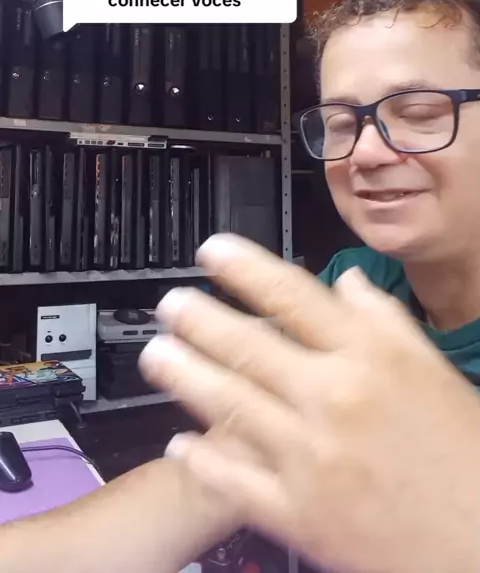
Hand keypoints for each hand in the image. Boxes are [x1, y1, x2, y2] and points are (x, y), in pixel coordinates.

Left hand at [140, 234, 479, 572]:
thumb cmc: (463, 452)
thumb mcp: (432, 370)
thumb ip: (384, 319)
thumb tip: (344, 283)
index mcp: (370, 358)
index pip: (294, 297)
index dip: (246, 268)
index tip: (213, 251)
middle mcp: (334, 398)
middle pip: (249, 346)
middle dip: (200, 319)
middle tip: (170, 304)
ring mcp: (311, 457)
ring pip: (230, 405)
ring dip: (184, 375)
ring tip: (157, 354)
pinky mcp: (299, 514)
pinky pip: (234, 480)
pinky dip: (201, 458)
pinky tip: (179, 442)